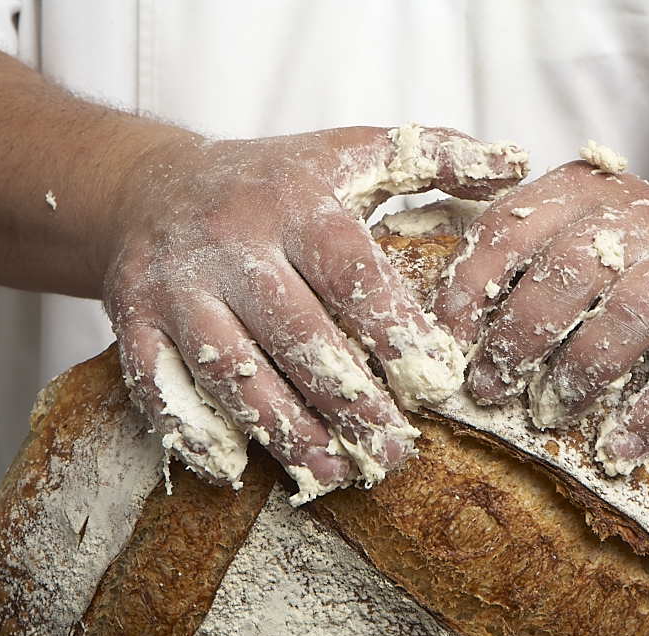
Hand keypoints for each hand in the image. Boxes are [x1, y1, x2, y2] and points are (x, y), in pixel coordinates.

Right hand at [102, 125, 526, 500]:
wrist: (155, 185)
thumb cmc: (273, 179)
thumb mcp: (353, 151)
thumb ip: (436, 158)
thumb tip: (518, 164)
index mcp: (294, 200)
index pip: (349, 272)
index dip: (393, 331)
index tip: (437, 382)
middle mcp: (229, 241)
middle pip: (295, 333)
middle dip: (349, 401)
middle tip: (395, 452)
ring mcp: (174, 283)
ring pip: (231, 370)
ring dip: (285, 429)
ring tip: (336, 472)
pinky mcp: (130, 317)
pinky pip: (155, 384)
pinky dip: (194, 431)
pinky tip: (239, 468)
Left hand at [429, 161, 648, 470]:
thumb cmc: (622, 251)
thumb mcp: (566, 229)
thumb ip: (513, 264)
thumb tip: (442, 338)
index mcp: (577, 189)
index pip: (507, 229)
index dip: (468, 289)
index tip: (444, 345)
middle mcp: (635, 214)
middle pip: (565, 272)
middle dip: (519, 339)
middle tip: (489, 387)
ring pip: (627, 316)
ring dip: (580, 373)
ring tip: (549, 413)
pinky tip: (617, 446)